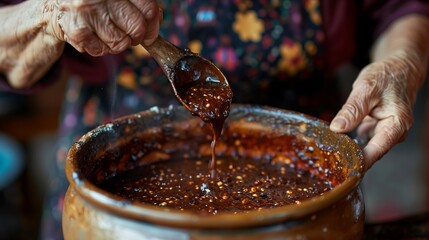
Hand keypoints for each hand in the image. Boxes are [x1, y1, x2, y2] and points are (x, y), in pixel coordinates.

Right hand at [47, 0, 160, 55]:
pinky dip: (102, 48)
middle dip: (136, 36)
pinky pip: (103, 51)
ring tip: (107, 32)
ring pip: (121, 42)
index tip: (151, 31)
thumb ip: (137, 2)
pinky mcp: (78, 31)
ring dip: (118, 43)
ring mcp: (88, 12)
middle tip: (129, 34)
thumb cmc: (91, 1)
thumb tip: (157, 20)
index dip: (154, 24)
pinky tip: (94, 36)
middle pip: (137, 27)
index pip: (148, 8)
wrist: (52, 6)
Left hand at [329, 51, 424, 169]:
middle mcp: (393, 133)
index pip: (377, 151)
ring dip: (348, 151)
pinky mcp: (377, 129)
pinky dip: (350, 142)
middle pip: (370, 153)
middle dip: (350, 159)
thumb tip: (336, 129)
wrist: (399, 67)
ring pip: (364, 148)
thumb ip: (352, 110)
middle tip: (327, 165)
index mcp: (396, 125)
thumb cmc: (387, 75)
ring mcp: (385, 132)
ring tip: (327, 157)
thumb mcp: (366, 89)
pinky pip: (362, 141)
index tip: (343, 174)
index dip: (360, 164)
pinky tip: (334, 144)